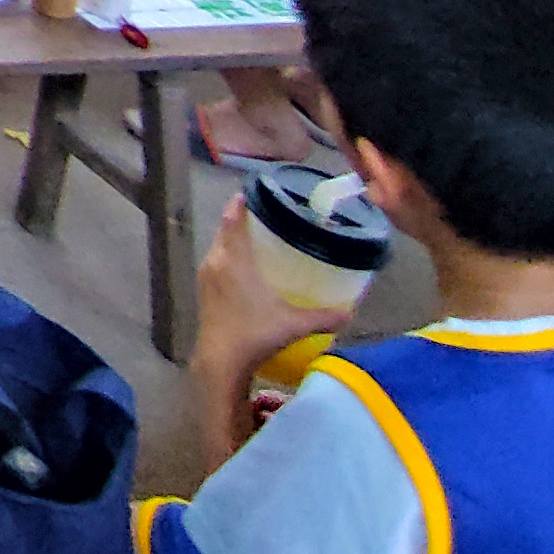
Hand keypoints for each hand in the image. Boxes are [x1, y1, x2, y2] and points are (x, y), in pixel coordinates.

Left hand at [193, 193, 350, 380]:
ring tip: (251, 238)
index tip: (247, 193)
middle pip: (224, 232)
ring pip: (217, 248)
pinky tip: (240, 267)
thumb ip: (323, 317)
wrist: (220, 360)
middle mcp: (216, 262)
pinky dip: (226, 256)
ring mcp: (206, 276)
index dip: (238, 205)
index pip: (233, 222)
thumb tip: (350, 314)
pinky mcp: (203, 291)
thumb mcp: (293, 324)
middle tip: (259, 215)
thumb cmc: (255, 334)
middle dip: (237, 221)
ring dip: (230, 239)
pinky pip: (214, 262)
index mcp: (234, 261)